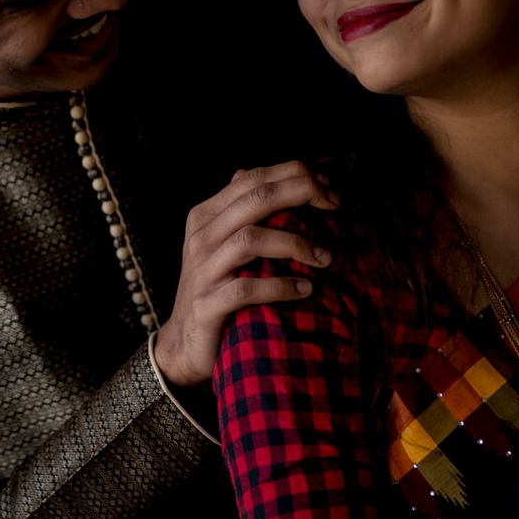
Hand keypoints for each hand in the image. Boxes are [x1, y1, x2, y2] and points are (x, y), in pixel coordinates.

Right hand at [152, 162, 337, 385]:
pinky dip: (280, 287)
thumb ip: (248, 211)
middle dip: (301, 192)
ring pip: (251, 239)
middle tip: (334, 204)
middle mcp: (201, 237)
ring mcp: (202, 271)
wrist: (184, 344)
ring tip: (325, 257)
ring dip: (295, 243)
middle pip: (255, 198)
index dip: (294, 174)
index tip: (329, 186)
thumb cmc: (216, 288)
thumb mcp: (225, 244)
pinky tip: (305, 289)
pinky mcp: (206, 305)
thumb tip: (288, 179)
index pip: (252, 177)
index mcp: (206, 215)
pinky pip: (246, 290)